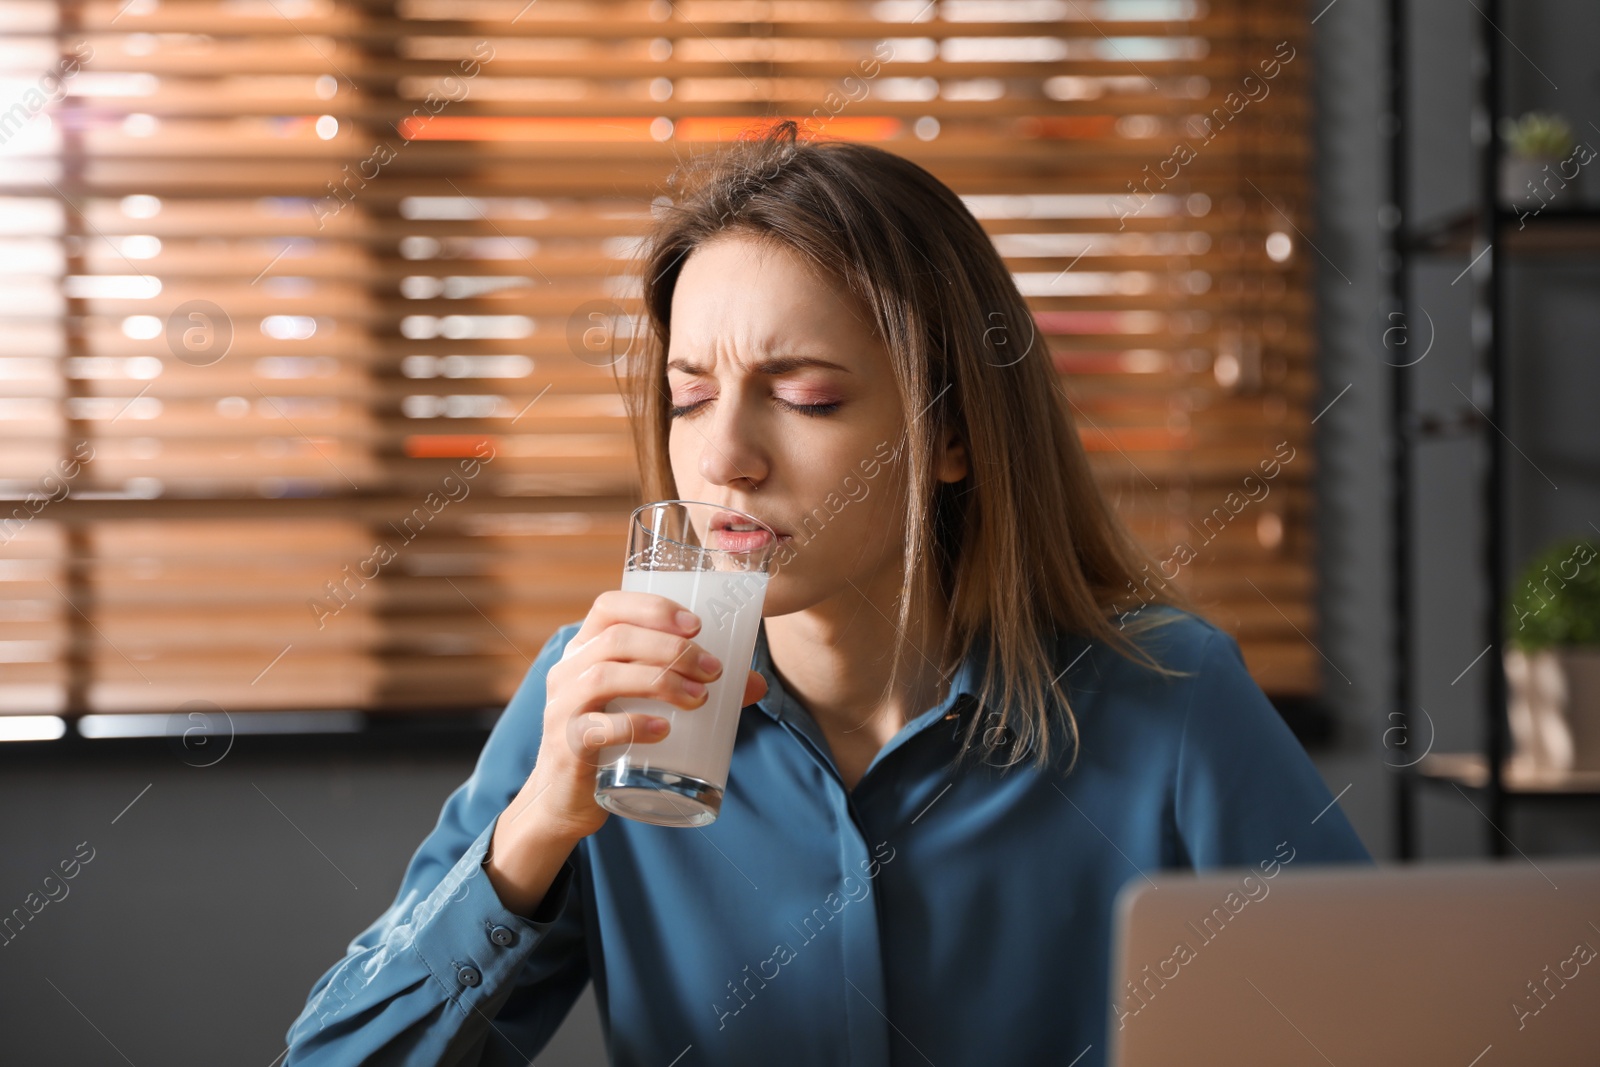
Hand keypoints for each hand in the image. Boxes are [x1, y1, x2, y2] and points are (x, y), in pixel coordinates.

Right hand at [486, 591, 767, 908]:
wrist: (566, 799)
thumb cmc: (612, 740)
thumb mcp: (644, 705)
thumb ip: (694, 688)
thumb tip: (755, 684)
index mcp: (585, 650)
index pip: (608, 607)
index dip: (652, 607)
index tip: (695, 624)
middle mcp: (567, 672)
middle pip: (616, 639)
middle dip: (672, 649)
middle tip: (713, 671)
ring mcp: (562, 709)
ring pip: (604, 677)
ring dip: (660, 681)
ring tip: (699, 698)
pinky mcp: (565, 748)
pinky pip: (595, 729)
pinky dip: (633, 725)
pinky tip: (663, 730)